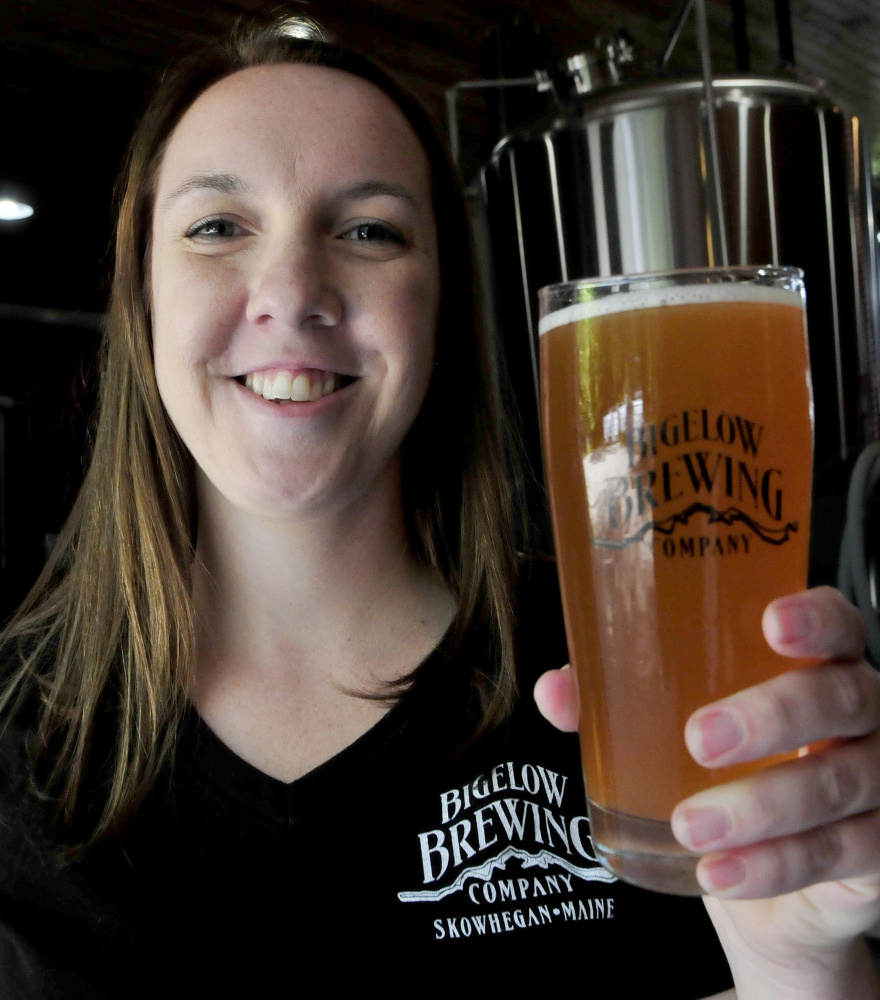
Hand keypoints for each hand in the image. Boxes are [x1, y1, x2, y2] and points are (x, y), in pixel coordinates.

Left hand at [534, 587, 879, 998]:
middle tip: (700, 738)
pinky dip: (773, 865)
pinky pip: (840, 854)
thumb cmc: (725, 774)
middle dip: (771, 715)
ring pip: (839, 781)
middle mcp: (861, 715)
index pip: (836, 623)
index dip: (813, 619)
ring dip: (759, 805)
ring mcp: (878, 782)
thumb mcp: (673, 731)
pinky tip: (720, 872)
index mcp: (815, 667)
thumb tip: (556, 690)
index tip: (770, 624)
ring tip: (692, 822)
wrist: (768, 881)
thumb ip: (619, 701)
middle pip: (840, 698)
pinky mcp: (879, 851)